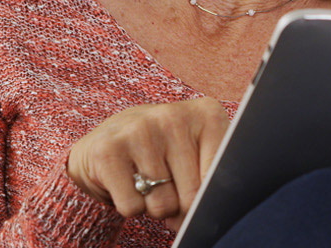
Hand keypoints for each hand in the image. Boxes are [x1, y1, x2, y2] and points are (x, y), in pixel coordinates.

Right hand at [67, 97, 228, 230]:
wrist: (108, 140)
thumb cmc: (164, 152)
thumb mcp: (198, 154)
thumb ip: (214, 178)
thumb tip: (209, 215)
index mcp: (207, 114)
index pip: (222, 177)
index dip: (209, 200)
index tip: (201, 195)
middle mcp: (173, 116)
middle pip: (192, 196)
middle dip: (181, 206)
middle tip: (168, 186)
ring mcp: (138, 130)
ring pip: (162, 205)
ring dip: (154, 206)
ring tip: (146, 182)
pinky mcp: (107, 151)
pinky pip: (132, 207)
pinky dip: (130, 206)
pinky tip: (126, 183)